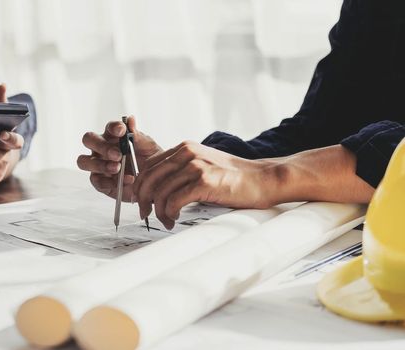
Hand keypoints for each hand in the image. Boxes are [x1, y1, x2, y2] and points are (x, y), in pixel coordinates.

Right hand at [76, 116, 161, 200]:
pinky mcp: (99, 182)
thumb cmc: (149, 161)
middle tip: (117, 154)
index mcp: (114, 136)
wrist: (154, 182)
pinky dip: (109, 182)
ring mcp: (98, 165)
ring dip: (100, 165)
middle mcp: (102, 148)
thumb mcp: (147, 147)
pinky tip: (122, 181)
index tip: (121, 131)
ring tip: (117, 168)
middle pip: (88, 140)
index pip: (109, 127)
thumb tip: (130, 119)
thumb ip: (137, 135)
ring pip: (84, 161)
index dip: (113, 127)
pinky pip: (96, 181)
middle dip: (101, 146)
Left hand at [133, 141, 278, 229]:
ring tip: (166, 221)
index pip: (149, 165)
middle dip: (142, 199)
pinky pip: (174, 200)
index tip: (142, 201)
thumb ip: (182, 171)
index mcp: (185, 148)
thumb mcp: (204, 165)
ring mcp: (196, 165)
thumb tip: (157, 190)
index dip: (140, 185)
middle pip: (149, 177)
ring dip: (158, 211)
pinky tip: (174, 218)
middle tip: (145, 214)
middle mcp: (187, 153)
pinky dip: (170, 213)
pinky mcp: (204, 181)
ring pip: (160, 191)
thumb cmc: (234, 178)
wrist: (263, 179)